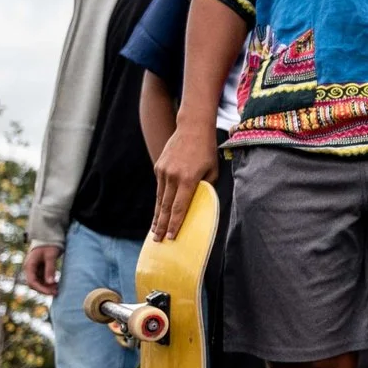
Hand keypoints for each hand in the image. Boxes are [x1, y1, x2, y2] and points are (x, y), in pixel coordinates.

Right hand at [20, 244, 62, 297]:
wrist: (48, 237)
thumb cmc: (49, 245)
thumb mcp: (51, 256)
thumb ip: (50, 269)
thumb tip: (50, 282)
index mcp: (29, 265)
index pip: (32, 282)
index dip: (41, 289)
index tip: (51, 292)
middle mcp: (30, 268)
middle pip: (34, 284)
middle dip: (44, 289)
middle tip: (56, 292)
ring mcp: (34, 269)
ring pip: (38, 282)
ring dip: (46, 287)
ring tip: (57, 289)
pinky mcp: (39, 269)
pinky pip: (42, 279)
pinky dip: (48, 283)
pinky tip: (56, 284)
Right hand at [151, 119, 220, 239]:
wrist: (192, 127)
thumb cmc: (206, 150)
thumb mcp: (212, 170)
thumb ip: (205, 188)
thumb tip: (200, 203)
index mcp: (188, 179)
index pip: (179, 207)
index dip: (175, 224)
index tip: (171, 237)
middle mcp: (173, 176)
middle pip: (165, 207)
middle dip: (161, 225)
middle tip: (157, 240)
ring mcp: (163, 171)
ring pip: (160, 198)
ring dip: (157, 215)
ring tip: (155, 230)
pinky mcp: (159, 167)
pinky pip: (159, 187)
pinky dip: (159, 200)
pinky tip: (159, 211)